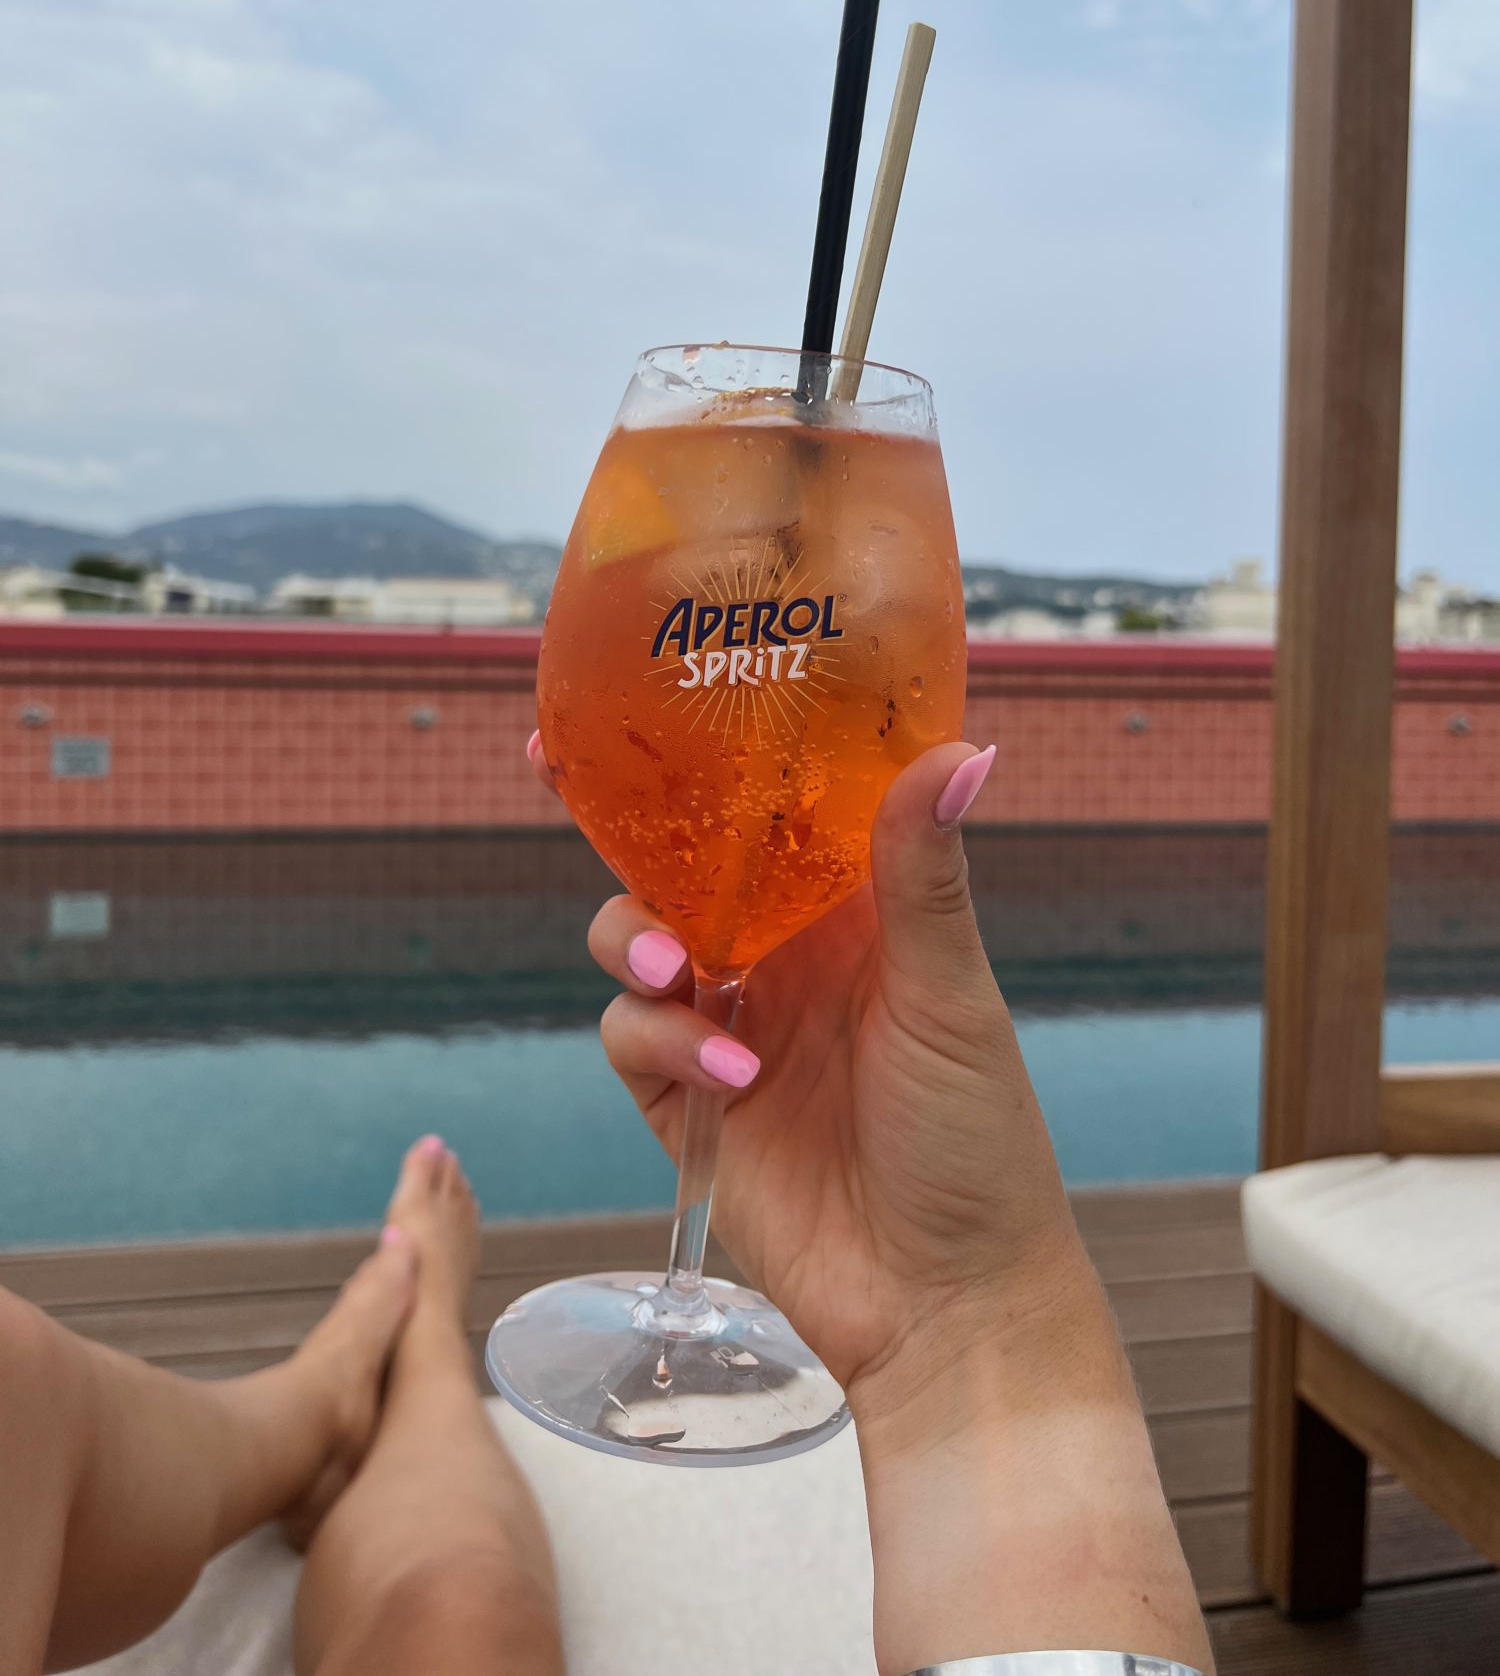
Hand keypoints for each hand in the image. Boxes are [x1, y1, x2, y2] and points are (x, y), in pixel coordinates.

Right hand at [539, 731, 1213, 1671]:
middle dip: (624, 833)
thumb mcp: (953, 999)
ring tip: (679, 971)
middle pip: (675, 865)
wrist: (947, 1303)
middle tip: (568, 786)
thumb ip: (925, 879)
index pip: (763, 808)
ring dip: (636, 940)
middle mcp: (782, 954)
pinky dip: (660, 1040)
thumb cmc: (980, 1144)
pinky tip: (727, 1075)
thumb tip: (961, 750)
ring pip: (634, 942)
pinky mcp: (686, 1103)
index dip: (703, 755)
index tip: (635, 690)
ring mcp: (729, 1025)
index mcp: (849, 909)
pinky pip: (631, 1039)